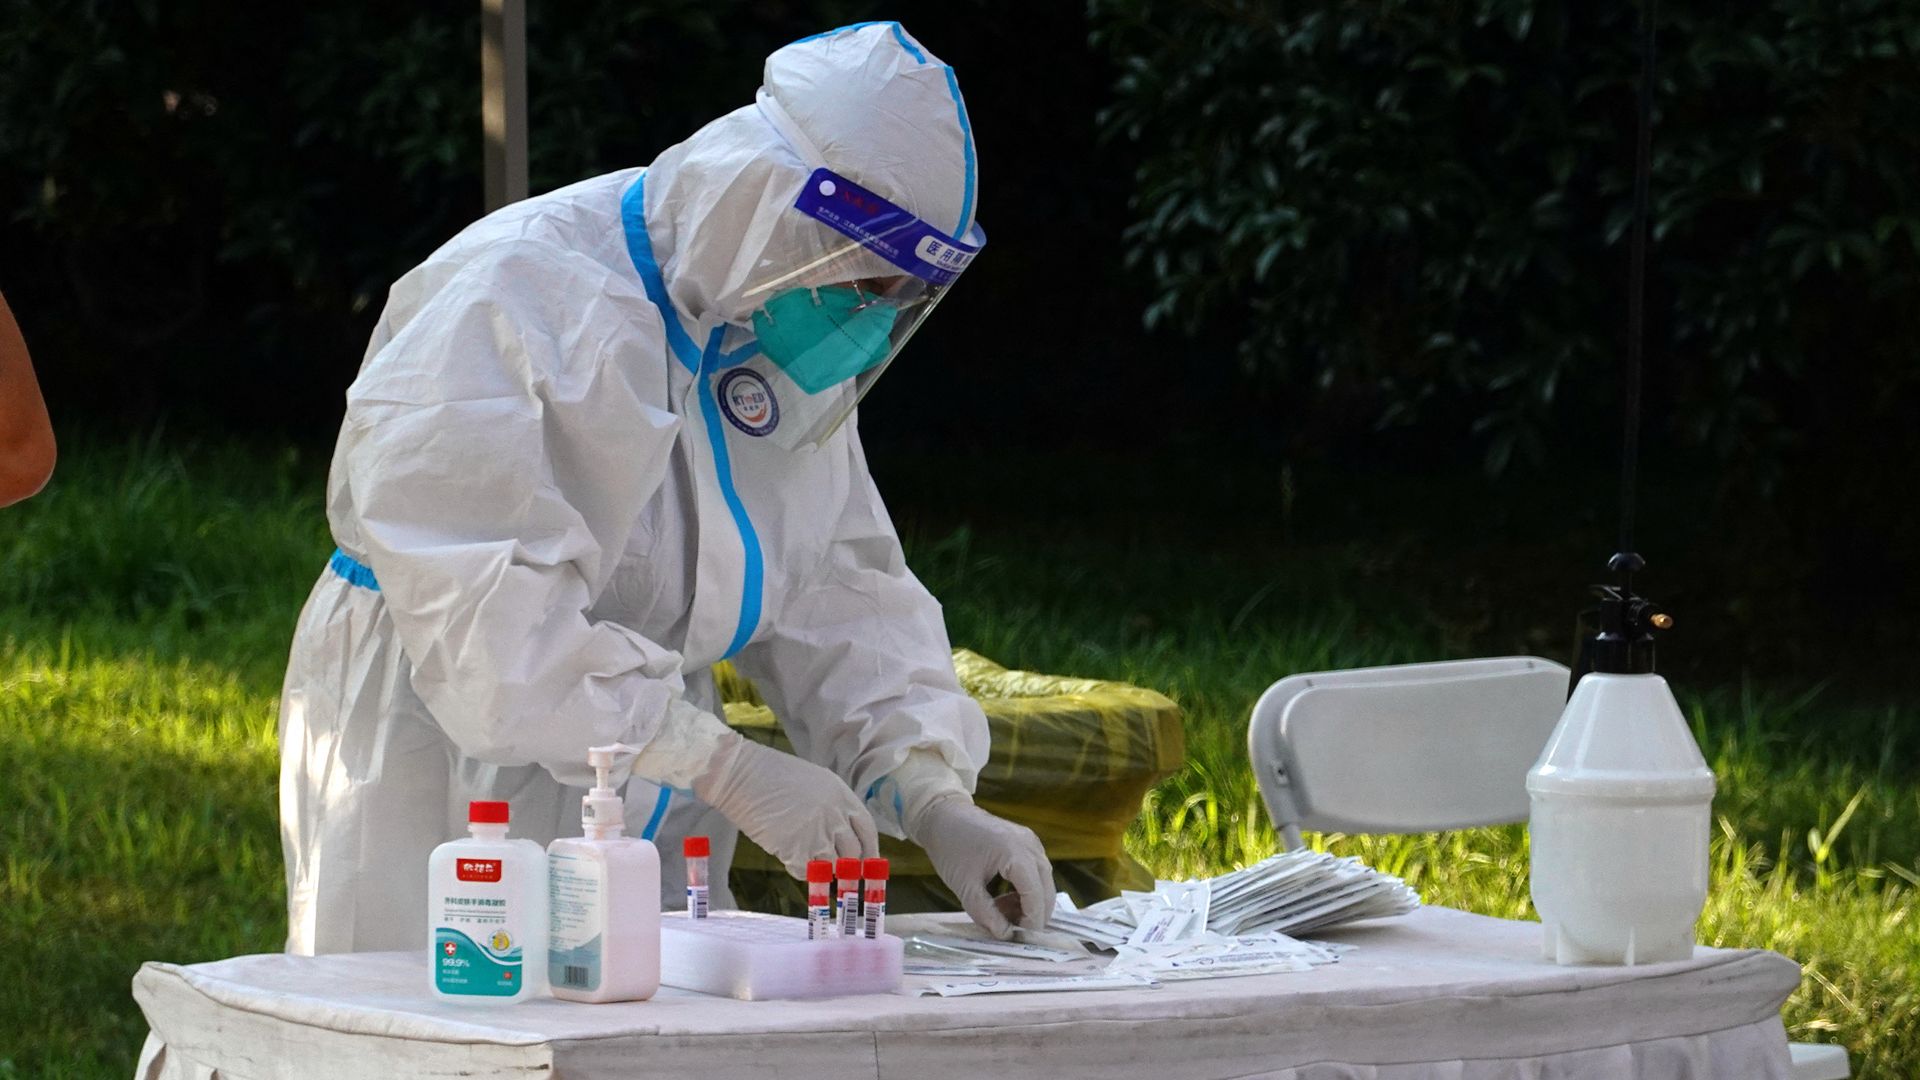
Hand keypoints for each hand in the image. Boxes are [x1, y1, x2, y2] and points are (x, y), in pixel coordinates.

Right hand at [693, 732, 877, 877]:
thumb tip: (839, 832)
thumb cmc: (771, 774)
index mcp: (842, 796)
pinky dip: (799, 870)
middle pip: (852, 853)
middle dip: (846, 865)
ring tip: (806, 860)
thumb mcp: (814, 781)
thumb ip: (832, 805)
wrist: (740, 775)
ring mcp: (817, 835)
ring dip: (822, 869)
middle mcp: (835, 816)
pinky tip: (788, 857)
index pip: (867, 830)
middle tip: (835, 871)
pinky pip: (806, 872)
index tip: (867, 863)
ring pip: (831, 866)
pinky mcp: (796, 850)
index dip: (869, 850)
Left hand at [911, 794, 1054, 938]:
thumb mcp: (964, 887)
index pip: (1036, 895)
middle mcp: (1030, 845)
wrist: (944, 816)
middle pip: (1046, 889)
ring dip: (1030, 902)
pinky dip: (1028, 888)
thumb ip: (986, 914)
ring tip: (1003, 912)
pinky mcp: (1027, 840)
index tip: (1018, 938)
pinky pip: (1036, 870)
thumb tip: (1005, 934)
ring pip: (1044, 881)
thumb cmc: (950, 849)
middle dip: (1034, 913)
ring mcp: (1031, 840)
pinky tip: (1007, 898)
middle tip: (1011, 928)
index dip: (1032, 921)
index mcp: (1015, 853)